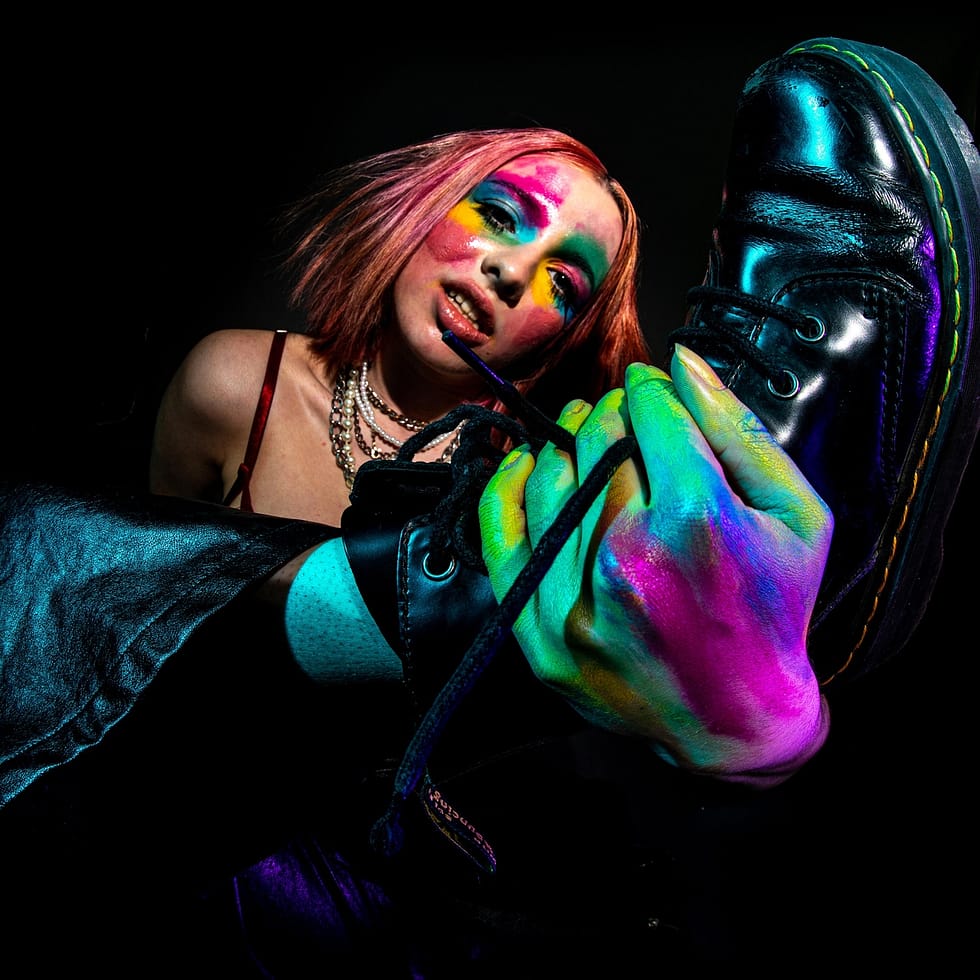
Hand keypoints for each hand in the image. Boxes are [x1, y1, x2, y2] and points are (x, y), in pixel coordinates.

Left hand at [479, 345, 832, 783]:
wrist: (738, 721)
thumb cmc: (775, 609)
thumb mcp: (798, 514)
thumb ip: (739, 431)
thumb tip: (680, 363)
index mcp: (698, 522)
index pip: (651, 415)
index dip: (649, 390)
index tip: (649, 388)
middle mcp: (629, 559)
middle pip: (597, 442)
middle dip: (610, 413)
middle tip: (620, 412)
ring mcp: (577, 603)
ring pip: (549, 481)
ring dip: (564, 442)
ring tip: (581, 434)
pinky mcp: (541, 637)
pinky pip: (502, 540)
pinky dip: (507, 489)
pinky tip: (526, 464)